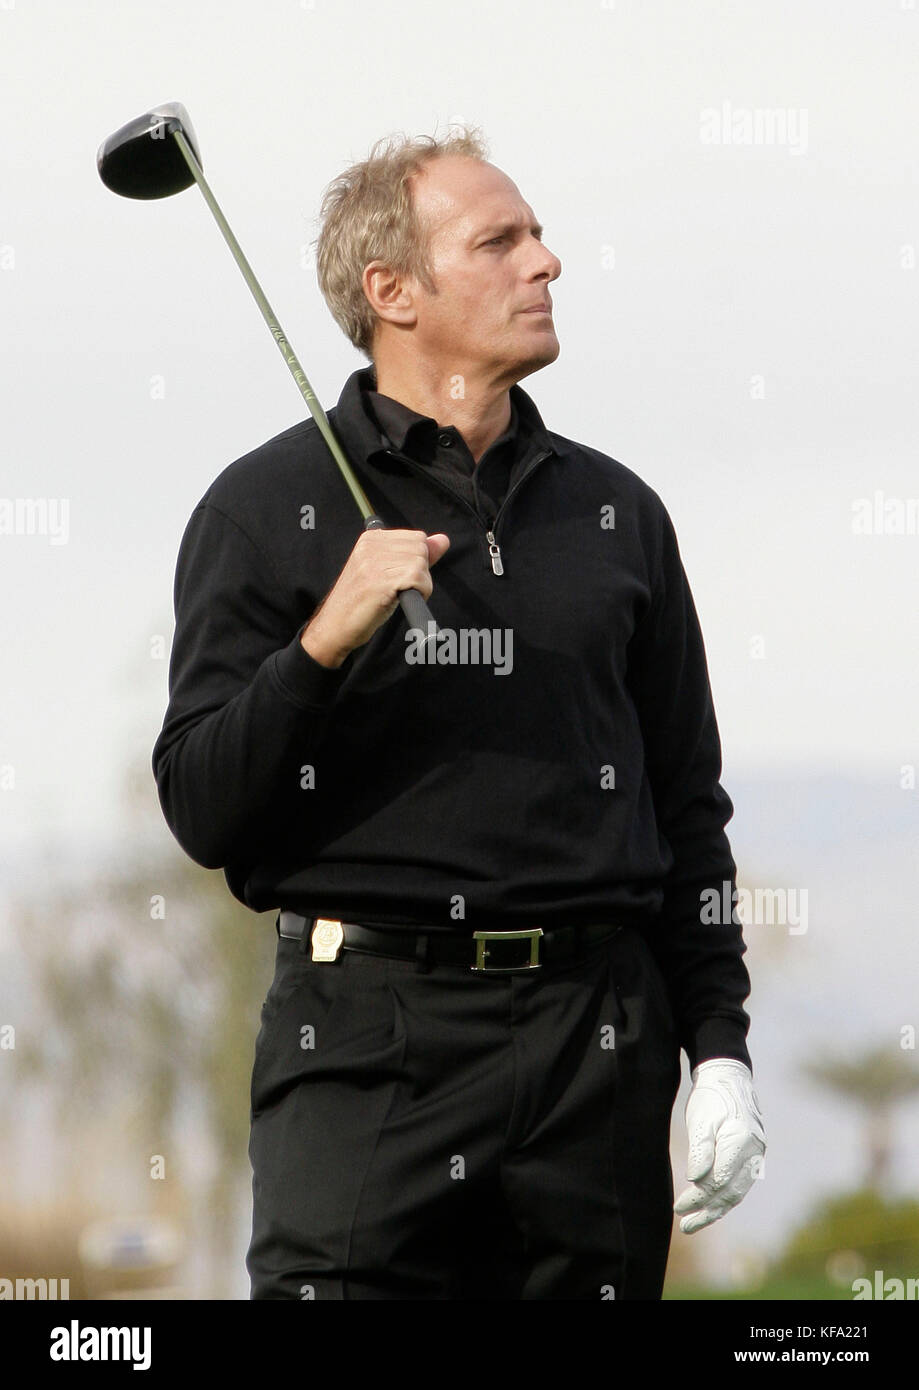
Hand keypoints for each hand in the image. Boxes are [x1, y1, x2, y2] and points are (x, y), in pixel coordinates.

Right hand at [301, 528, 449, 667]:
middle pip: (421, 549)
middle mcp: (371, 546)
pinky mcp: (381, 581)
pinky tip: (401, 600)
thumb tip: (443, 540)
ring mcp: (374, 563)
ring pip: (421, 565)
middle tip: (399, 589)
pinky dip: (420, 593)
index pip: (417, 538)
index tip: (399, 577)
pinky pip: (418, 579)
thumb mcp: (387, 571)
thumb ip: (415, 554)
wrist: (335, 625)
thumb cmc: (362, 602)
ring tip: (397, 595)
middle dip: (420, 572)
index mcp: (371, 539)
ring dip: (419, 585)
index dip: (417, 562)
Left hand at [674, 1058, 764, 1233]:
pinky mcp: (752, 1157)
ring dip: (716, 1209)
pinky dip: (724, 1198)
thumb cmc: (710, 1097)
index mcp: (741, 1141)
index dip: (698, 1197)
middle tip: (685, 1225)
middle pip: (730, 1192)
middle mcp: (754, 1152)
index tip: (679, 1207)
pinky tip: (710, 1207)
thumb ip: (700, 1150)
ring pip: (737, 1192)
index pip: (719, 1180)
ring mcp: (756, 1156)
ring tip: (694, 1223)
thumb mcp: (700, 1119)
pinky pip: (740, 1184)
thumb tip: (696, 1180)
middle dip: (707, 1211)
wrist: (728, 1078)